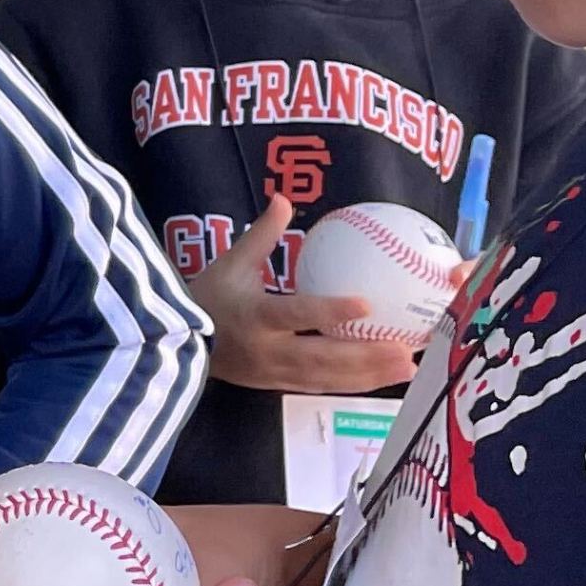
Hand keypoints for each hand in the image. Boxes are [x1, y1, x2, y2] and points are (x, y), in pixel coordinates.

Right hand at [192, 196, 421, 394]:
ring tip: (407, 366)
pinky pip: (323, 387)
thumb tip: (283, 197)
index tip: (366, 304)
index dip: (330, 310)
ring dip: (369, 375)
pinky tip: (383, 378)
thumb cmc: (207, 297)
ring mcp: (275, 372)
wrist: (179, 343)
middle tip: (405, 349)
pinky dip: (355, 384)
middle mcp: (268, 349)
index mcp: (256, 316)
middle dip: (365, 356)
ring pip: (327, 377)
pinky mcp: (280, 385)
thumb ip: (261, 234)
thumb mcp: (231, 263)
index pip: (296, 313)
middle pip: (322, 356)